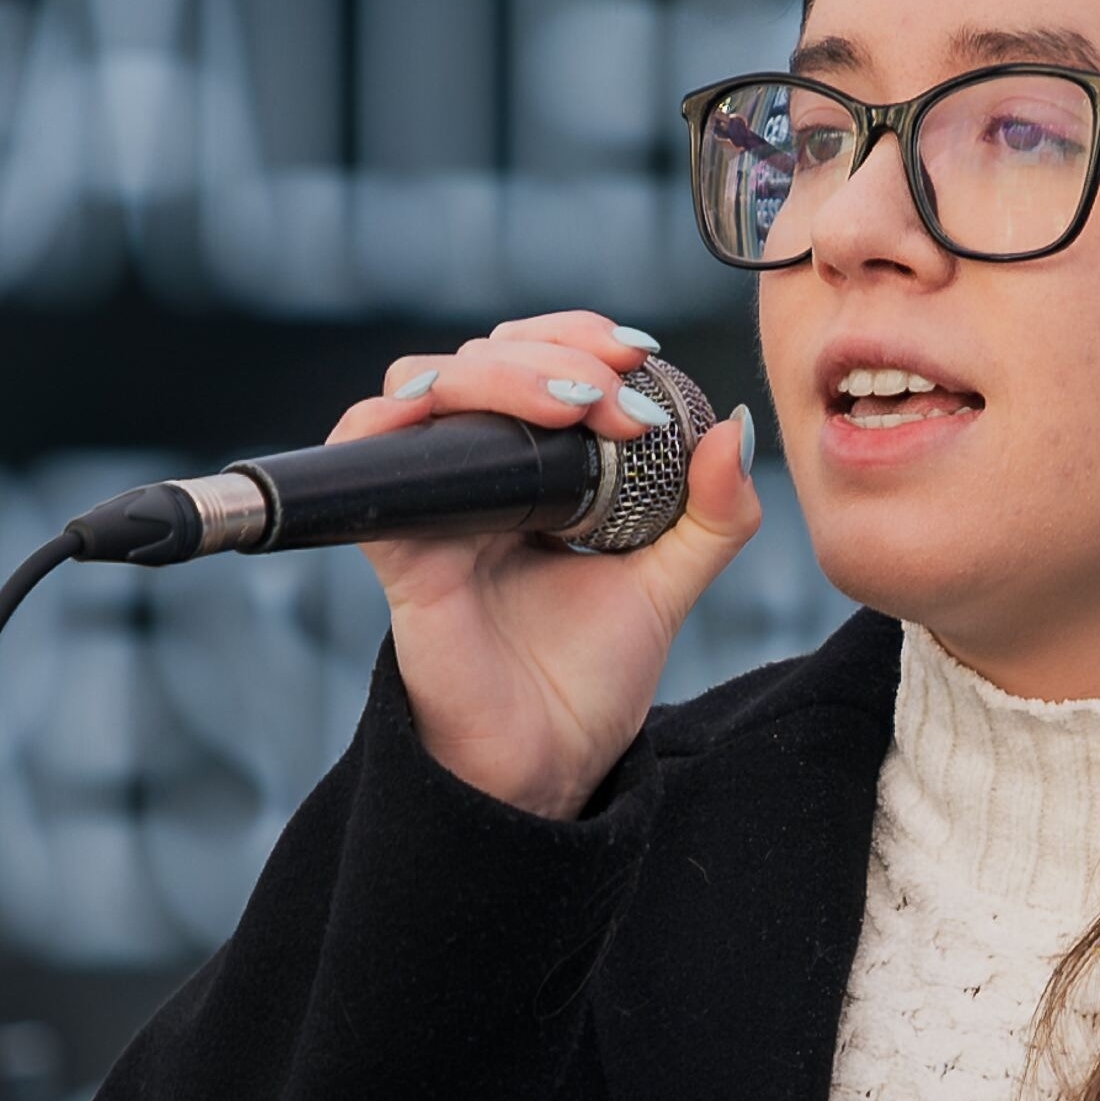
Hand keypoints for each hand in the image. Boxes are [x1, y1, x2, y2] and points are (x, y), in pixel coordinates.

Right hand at [332, 312, 762, 816]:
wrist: (550, 763)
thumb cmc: (590, 679)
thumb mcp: (670, 584)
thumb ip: (713, 516)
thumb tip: (733, 427)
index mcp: (532, 473)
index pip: (533, 359)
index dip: (577, 337)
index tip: (641, 357)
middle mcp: (474, 478)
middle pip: (481, 357)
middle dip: (554, 352)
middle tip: (619, 395)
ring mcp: (430, 507)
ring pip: (426, 386)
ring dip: (499, 372)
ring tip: (577, 402)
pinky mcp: (397, 548)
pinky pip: (367, 459)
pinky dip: (397, 418)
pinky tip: (460, 413)